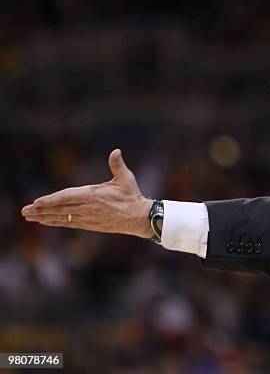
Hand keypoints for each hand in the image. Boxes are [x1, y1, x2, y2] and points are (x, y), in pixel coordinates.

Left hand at [22, 149, 153, 238]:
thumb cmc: (132, 196)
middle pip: (60, 209)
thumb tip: (116, 151)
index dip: (52, 199)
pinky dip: (56, 222)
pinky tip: (46, 222)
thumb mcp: (126, 179)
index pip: (68, 197)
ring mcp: (88, 217)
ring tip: (29, 217)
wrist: (138, 217)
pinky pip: (69, 223)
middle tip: (25, 211)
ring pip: (62, 218)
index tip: (38, 201)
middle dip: (41, 210)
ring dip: (44, 218)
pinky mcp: (90, 224)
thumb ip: (117, 165)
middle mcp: (88, 208)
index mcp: (94, 195)